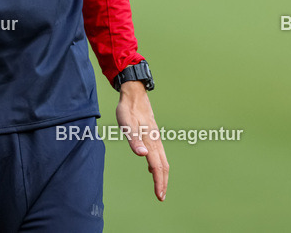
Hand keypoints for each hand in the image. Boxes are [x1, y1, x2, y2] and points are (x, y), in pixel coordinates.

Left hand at [115, 81, 168, 200]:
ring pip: (162, 160)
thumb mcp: (127, 124)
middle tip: (161, 196)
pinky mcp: (152, 134)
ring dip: (162, 175)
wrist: (134, 93)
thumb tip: (143, 156)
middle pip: (163, 165)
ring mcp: (155, 138)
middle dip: (163, 182)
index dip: (159, 182)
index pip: (158, 166)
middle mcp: (155, 141)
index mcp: (151, 140)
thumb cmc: (128, 109)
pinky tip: (152, 168)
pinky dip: (158, 165)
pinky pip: (158, 154)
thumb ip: (134, 140)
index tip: (159, 196)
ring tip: (159, 187)